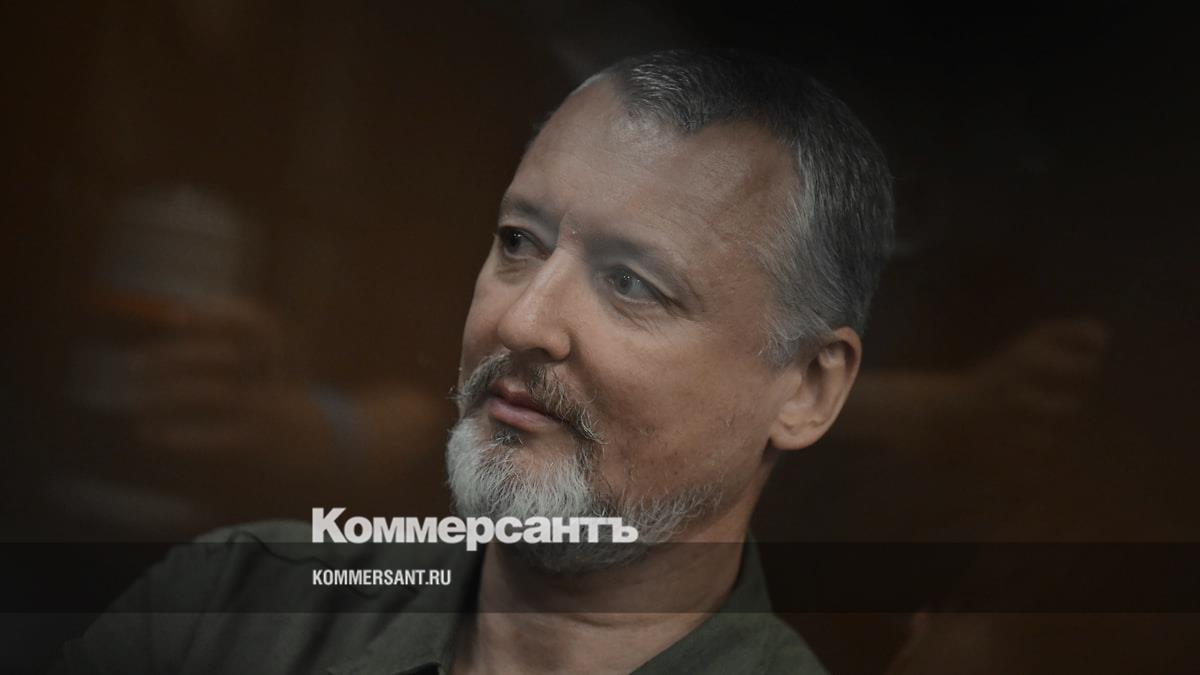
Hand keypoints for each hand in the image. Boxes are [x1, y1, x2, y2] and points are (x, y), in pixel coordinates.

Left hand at [129, 298, 332, 457]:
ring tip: (135, 400)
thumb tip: (176, 312)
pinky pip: (215, 438)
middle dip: (174, 358)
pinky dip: (179, 436)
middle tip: (133, 365)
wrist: (309, 441)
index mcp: (276, 351)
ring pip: (214, 395)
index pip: (253, 323)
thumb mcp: (261, 355)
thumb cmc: (268, 389)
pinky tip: (149, 433)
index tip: (173, 318)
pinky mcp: (256, 442)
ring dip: (167, 396)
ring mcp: (266, 409)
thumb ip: (225, 332)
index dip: (215, 316)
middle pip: (226, 358)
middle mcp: (273, 377)